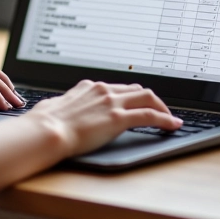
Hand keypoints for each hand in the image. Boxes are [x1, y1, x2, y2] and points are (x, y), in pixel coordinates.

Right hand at [27, 80, 181, 157]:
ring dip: (162, 107)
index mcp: (89, 87)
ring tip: (170, 118)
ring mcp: (112, 102)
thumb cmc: (46, 122)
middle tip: (160, 111)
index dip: (132, 96)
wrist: (47, 131)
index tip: (138, 102)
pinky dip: (165, 119)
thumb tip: (57, 108)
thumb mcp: (56, 106)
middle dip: (151, 100)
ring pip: (147, 98)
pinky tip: (173, 125)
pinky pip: (150, 116)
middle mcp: (103, 90)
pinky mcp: (118, 118)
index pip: (118, 87)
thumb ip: (65, 105)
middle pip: (136, 90)